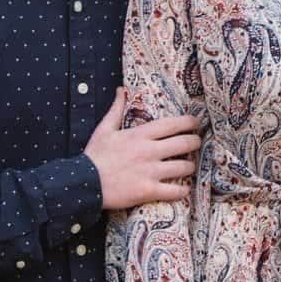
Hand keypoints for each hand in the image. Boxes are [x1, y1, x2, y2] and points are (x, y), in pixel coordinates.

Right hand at [87, 88, 201, 209]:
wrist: (83, 183)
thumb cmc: (95, 156)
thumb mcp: (104, 129)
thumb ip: (116, 109)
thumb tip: (121, 89)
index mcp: (140, 134)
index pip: (173, 124)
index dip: (190, 122)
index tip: (196, 123)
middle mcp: (149, 151)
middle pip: (185, 144)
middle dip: (195, 142)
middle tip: (197, 143)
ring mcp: (150, 171)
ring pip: (184, 167)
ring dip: (191, 166)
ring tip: (190, 166)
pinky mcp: (148, 190)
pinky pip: (176, 191)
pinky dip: (183, 190)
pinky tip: (183, 189)